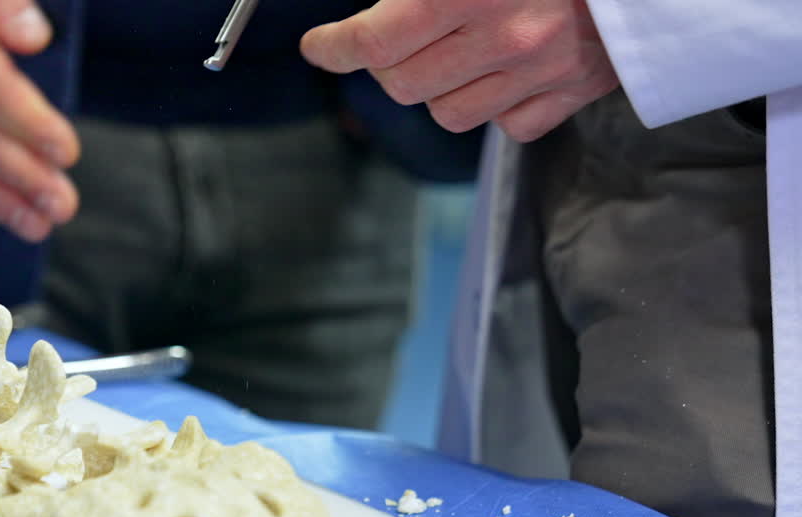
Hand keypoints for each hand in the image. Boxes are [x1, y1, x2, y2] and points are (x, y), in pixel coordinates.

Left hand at [301, 0, 619, 141]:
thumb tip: (372, 8)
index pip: (373, 41)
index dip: (335, 47)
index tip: (321, 47)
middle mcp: (507, 38)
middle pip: (401, 85)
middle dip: (385, 63)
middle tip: (394, 38)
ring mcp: (543, 71)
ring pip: (446, 112)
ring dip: (436, 86)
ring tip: (454, 49)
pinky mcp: (573, 92)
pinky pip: (507, 125)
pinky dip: (494, 104)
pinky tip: (502, 69)